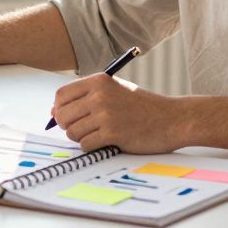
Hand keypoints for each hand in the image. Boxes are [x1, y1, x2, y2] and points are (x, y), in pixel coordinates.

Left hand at [50, 74, 184, 153]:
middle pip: (62, 115)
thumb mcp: (115, 90)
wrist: (172, 118)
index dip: (60, 109)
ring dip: (82, 138)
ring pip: (73, 132)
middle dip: (68, 126)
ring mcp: (106, 114)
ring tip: (99, 134)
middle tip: (84, 129)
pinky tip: (106, 141)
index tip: (68, 116)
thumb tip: (54, 112)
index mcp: (99, 81)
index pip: (61, 95)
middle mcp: (100, 95)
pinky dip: (92, 147)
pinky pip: (86, 145)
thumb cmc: (143, 107)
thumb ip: (87, 97)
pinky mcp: (113, 133)